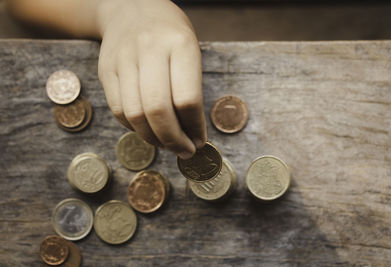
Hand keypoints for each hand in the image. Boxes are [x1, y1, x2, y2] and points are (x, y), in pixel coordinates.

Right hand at [96, 0, 205, 158]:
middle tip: (184, 151)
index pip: (188, 99)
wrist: (130, 8)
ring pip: (135, 114)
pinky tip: (148, 129)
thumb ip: (190, 89)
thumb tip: (191, 134)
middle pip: (158, 110)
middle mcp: (149, 50)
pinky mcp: (105, 70)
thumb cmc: (169, 34)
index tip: (200, 141)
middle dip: (173, 140)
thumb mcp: (190, 50)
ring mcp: (123, 59)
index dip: (194, 128)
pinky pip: (118, 110)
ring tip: (167, 143)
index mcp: (180, 44)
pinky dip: (134, 128)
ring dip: (153, 139)